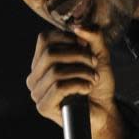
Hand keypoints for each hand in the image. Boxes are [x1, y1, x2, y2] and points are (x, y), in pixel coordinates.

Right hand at [26, 24, 125, 138]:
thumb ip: (92, 37)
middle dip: (78, 56)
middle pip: (50, 54)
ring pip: (55, 71)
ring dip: (81, 72)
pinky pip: (58, 87)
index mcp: (41, 62)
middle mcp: (34, 76)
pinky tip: (87, 89)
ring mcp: (37, 93)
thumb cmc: (98, 85)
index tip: (86, 48)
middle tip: (94, 64)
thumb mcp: (98, 55)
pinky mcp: (43, 107)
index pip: (44, 39)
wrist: (104, 112)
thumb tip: (77, 26)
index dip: (68, 39)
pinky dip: (77, 84)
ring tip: (93, 78)